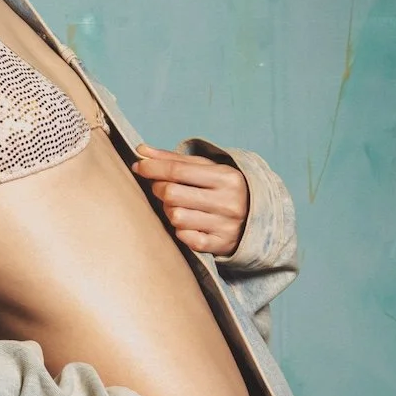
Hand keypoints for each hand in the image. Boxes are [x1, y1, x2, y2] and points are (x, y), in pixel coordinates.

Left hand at [130, 144, 248, 257]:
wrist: (256, 218)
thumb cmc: (222, 188)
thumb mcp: (205, 168)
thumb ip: (173, 159)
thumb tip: (141, 150)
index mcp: (226, 177)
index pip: (178, 170)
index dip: (152, 168)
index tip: (138, 166)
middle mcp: (228, 202)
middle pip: (172, 194)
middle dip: (159, 189)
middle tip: (162, 188)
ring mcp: (225, 226)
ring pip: (175, 217)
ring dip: (169, 210)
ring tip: (177, 206)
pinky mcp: (219, 245)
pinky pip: (184, 237)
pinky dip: (180, 230)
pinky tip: (188, 224)